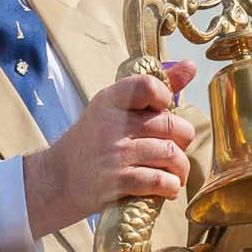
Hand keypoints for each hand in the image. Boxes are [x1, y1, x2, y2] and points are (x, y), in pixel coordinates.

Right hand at [24, 61, 197, 237]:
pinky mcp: (117, 181)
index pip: (148, 86)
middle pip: (170, 125)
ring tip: (176, 171)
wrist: (61, 177)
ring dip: (181, 167)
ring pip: (170, 154)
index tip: (163, 110)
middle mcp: (111, 125)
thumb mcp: (117, 108)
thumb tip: (191, 66)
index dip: (165, 98)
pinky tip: (168, 186)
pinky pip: (159, 180)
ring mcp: (114, 154)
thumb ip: (155, 89)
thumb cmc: (98, 139)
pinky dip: (171, 185)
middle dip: (183, 139)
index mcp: (111, 100)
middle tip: (177, 147)